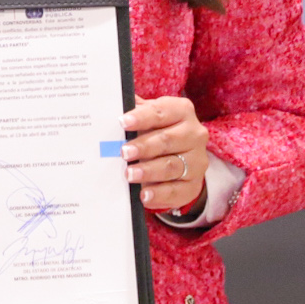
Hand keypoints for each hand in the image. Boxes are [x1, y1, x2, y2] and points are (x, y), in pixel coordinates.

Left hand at [125, 95, 208, 212]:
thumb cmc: (154, 132)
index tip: (122, 122)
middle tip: (124, 152)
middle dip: (144, 147)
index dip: (141, 117)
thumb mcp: (145, 117)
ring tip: (130, 174)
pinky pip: (177, 190)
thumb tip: (107, 108)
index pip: (160, 112)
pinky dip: (159, 194)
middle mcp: (194, 134)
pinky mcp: (193, 184)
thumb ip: (131, 112)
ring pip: (172, 166)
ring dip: (149, 171)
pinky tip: (144, 195)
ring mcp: (197, 160)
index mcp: (181, 111)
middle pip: (167, 140)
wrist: (176, 157)